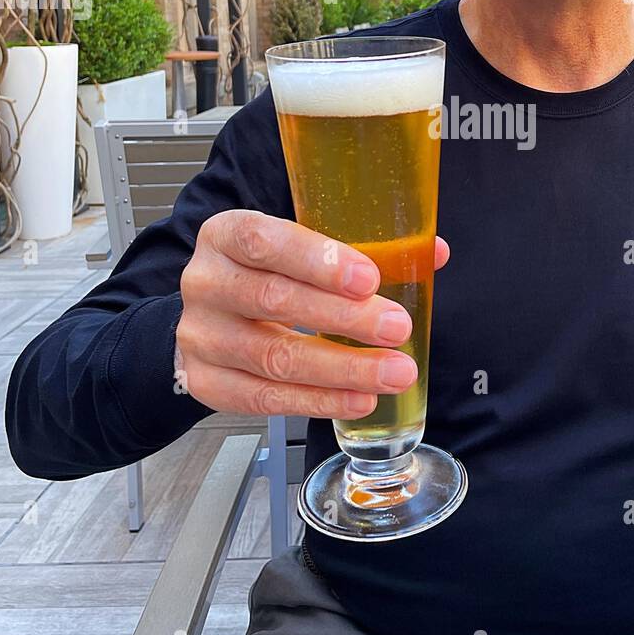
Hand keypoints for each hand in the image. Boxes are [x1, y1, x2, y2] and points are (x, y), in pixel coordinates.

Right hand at [175, 209, 448, 419]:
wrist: (212, 317)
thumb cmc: (267, 274)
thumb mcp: (303, 249)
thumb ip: (365, 248)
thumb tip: (433, 252)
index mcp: (226, 234)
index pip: (264, 240)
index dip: (317, 260)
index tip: (369, 279)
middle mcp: (206, 282)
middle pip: (273, 300)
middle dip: (344, 318)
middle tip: (397, 328)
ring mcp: (200, 336)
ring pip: (273, 357)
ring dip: (342, 369)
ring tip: (393, 372)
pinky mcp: (206, 383)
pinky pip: (266, 399)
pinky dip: (320, 400)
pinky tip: (359, 398)